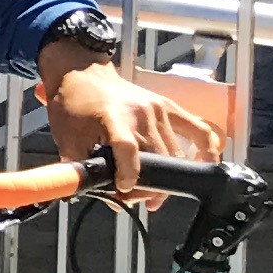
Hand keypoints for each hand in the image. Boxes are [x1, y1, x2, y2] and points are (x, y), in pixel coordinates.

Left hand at [42, 52, 220, 197]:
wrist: (83, 73)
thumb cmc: (73, 104)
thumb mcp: (66, 137)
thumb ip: (82, 168)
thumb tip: (100, 196)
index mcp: (113, 118)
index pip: (128, 149)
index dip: (129, 173)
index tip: (124, 190)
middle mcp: (141, 114)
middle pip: (157, 157)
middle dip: (149, 185)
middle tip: (134, 199)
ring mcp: (159, 110)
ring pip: (175, 153)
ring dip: (167, 177)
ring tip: (152, 193)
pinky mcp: (169, 107)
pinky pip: (198, 130)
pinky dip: (206, 148)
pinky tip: (205, 164)